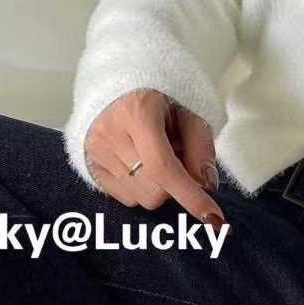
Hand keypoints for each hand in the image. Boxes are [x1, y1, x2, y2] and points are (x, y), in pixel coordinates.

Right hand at [84, 89, 226, 229]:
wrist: (122, 85)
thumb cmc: (161, 99)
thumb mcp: (191, 113)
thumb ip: (202, 148)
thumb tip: (206, 185)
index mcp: (138, 112)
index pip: (163, 167)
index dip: (190, 196)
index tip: (213, 218)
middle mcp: (111, 132)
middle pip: (154, 190)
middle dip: (175, 186)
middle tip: (179, 159)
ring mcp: (96, 149)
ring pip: (140, 198)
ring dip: (158, 187)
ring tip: (156, 157)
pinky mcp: (90, 163)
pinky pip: (125, 198)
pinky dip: (141, 188)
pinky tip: (140, 164)